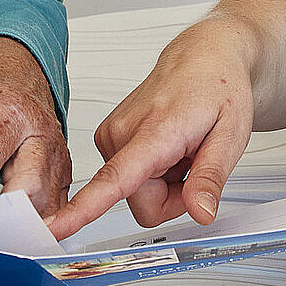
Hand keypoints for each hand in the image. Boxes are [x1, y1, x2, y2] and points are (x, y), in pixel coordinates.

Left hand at [0, 36, 69, 215]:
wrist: (21, 64)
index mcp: (6, 109)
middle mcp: (37, 132)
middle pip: (27, 188)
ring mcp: (55, 153)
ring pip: (46, 205)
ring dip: (16, 228)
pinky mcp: (62, 170)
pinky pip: (56, 208)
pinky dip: (36, 227)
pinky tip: (9, 235)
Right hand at [49, 22, 255, 240]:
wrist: (203, 56)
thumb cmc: (218, 87)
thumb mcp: (232, 134)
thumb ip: (211, 177)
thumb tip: (199, 214)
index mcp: (154, 131)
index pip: (114, 179)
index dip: (83, 209)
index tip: (54, 229)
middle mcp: (122, 131)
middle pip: (144, 205)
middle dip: (174, 196)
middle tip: (195, 160)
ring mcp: (112, 134)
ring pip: (136, 194)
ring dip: (165, 182)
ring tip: (182, 147)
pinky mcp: (108, 137)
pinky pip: (131, 181)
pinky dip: (155, 171)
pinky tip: (169, 146)